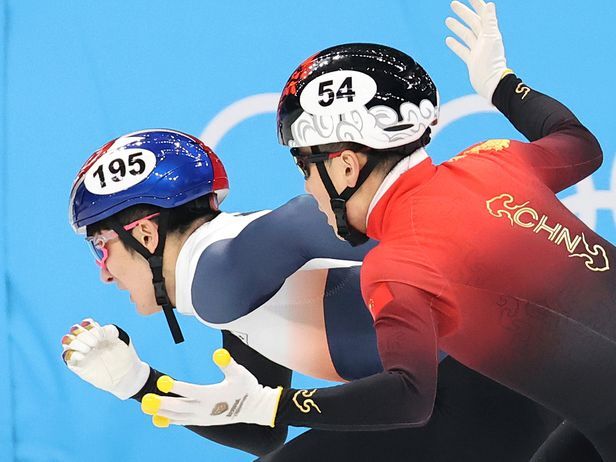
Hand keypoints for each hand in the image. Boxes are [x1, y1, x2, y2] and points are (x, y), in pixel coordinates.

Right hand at [62, 319, 149, 399]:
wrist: (126, 374)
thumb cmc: (124, 355)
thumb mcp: (122, 340)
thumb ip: (110, 331)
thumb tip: (98, 330)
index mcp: (97, 334)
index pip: (86, 324)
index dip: (91, 326)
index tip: (102, 336)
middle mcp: (86, 342)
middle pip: (74, 330)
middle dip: (83, 334)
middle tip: (96, 343)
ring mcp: (81, 353)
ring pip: (67, 341)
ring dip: (76, 342)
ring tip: (89, 349)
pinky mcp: (77, 365)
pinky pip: (66, 356)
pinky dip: (72, 353)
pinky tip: (83, 355)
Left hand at [141, 349, 282, 427]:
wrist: (254, 408)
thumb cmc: (247, 388)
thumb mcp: (239, 373)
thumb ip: (227, 363)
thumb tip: (218, 353)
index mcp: (213, 396)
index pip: (190, 391)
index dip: (176, 386)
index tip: (164, 382)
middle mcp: (205, 409)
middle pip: (179, 406)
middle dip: (162, 403)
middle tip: (147, 400)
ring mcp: (203, 417)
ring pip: (179, 416)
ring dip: (163, 412)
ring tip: (148, 409)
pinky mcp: (204, 421)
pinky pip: (184, 422)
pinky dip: (171, 420)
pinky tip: (161, 418)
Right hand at [445, 0, 508, 99]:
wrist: (490, 82)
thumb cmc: (492, 62)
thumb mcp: (491, 38)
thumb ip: (490, 21)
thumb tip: (490, 4)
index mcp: (490, 33)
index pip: (482, 14)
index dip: (476, 5)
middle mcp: (484, 40)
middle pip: (472, 22)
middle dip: (463, 13)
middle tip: (453, 4)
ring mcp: (477, 50)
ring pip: (466, 35)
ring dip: (457, 27)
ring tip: (448, 20)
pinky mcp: (471, 60)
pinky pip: (462, 49)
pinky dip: (455, 44)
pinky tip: (448, 40)